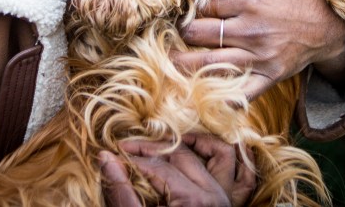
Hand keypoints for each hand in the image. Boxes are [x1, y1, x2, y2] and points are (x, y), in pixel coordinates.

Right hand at [100, 134, 255, 206]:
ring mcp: (227, 199)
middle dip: (153, 149)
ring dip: (192, 144)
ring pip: (215, 154)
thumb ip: (122, 192)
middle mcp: (215, 196)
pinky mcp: (231, 205)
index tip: (112, 151)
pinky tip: (202, 150)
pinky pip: (239, 172)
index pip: (155, 166)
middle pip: (181, 155)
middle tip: (127, 147)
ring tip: (164, 143)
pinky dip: (224, 157)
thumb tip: (105, 158)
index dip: (132, 157)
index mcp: (192, 201)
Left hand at [176, 0, 344, 98]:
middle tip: (180, 33)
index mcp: (250, 2)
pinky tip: (202, 97)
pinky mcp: (268, 76)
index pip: (206, 6)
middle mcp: (251, 30)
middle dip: (185, 33)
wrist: (327, 25)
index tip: (190, 9)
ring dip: (186, 64)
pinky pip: (241, 92)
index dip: (193, 7)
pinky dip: (221, 96)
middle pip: (201, 34)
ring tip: (170, 64)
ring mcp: (259, 56)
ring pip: (211, 63)